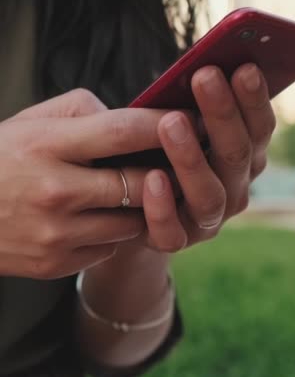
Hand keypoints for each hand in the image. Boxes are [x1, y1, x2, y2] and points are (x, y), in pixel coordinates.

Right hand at [0, 89, 171, 278]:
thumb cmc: (0, 157)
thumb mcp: (31, 121)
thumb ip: (83, 111)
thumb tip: (134, 120)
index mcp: (46, 145)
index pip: (122, 131)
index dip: (164, 123)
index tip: (194, 118)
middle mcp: (54, 191)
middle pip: (139, 182)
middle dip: (167, 170)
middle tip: (182, 159)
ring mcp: (55, 234)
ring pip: (132, 221)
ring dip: (141, 205)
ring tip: (134, 188)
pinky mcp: (55, 264)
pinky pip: (110, 248)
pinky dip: (113, 232)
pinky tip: (98, 217)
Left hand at [142, 64, 275, 250]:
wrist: (129, 207)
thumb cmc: (152, 149)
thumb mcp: (167, 120)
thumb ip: (179, 100)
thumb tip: (188, 66)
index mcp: (241, 154)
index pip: (258, 127)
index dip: (253, 99)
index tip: (244, 67)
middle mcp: (233, 187)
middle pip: (237, 154)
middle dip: (222, 114)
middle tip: (205, 77)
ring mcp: (207, 218)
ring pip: (210, 194)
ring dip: (191, 157)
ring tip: (170, 121)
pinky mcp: (176, 240)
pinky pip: (172, 232)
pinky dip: (163, 206)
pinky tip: (152, 178)